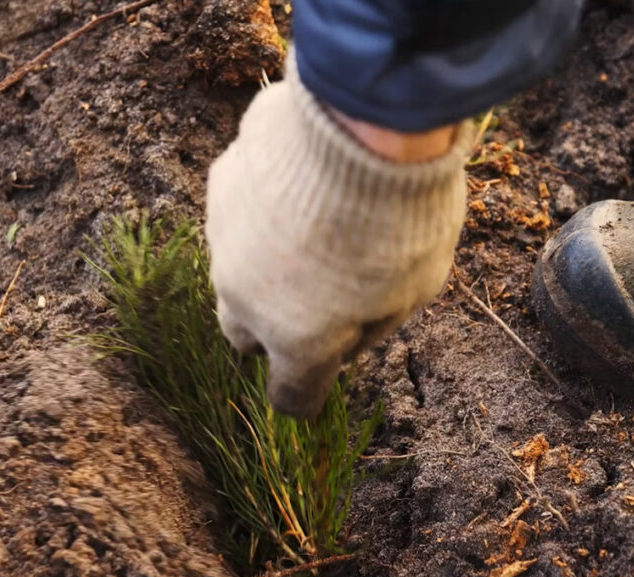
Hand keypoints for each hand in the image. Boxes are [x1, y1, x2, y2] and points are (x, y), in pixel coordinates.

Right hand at [205, 58, 477, 417]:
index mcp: (299, 340)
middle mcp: (246, 297)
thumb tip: (344, 342)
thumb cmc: (406, 217)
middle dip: (272, 326)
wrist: (367, 122)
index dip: (306, 395)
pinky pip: (236, 210)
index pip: (290, 396)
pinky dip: (261, 209)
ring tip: (312, 225)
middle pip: (243, 335)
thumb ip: (370, 329)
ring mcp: (223, 238)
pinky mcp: (220, 184)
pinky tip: (299, 182)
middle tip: (314, 295)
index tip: (319, 381)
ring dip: (264, 263)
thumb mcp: (414, 291)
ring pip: (234, 268)